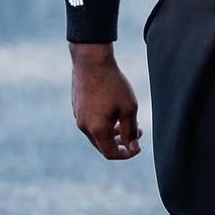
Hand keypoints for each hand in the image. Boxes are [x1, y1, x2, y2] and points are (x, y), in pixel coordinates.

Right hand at [70, 45, 142, 159]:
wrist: (91, 61)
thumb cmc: (113, 84)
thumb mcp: (128, 108)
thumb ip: (130, 131)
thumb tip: (133, 147)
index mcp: (97, 129)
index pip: (111, 153)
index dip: (126, 154)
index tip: (138, 147)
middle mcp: (84, 126)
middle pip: (103, 145)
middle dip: (120, 143)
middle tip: (137, 132)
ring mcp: (78, 116)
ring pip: (96, 134)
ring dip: (112, 133)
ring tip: (126, 122)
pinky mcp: (76, 107)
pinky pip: (90, 123)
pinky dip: (103, 123)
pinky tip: (113, 111)